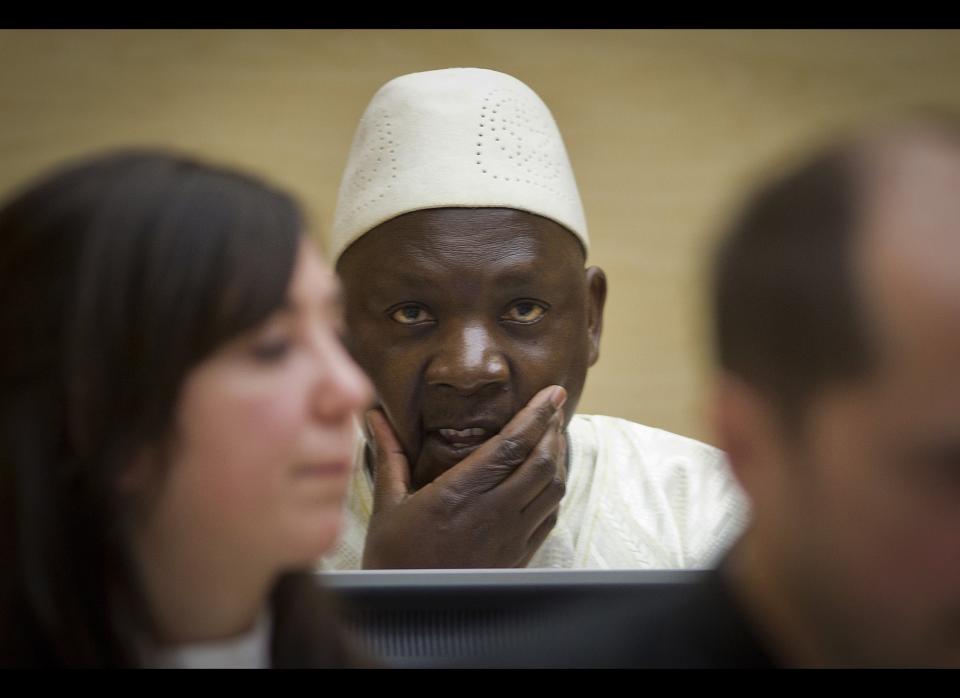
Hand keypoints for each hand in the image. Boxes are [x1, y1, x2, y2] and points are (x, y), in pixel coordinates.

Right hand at [361, 385, 567, 568]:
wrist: (411, 612)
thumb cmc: (395, 557)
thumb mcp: (388, 504)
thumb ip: (390, 455)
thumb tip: (375, 415)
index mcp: (460, 494)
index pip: (512, 445)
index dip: (538, 415)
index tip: (553, 392)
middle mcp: (492, 513)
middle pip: (542, 463)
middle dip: (554, 429)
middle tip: (554, 407)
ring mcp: (510, 537)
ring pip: (553, 489)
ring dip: (559, 458)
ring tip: (554, 436)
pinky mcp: (518, 556)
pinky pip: (550, 517)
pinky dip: (555, 490)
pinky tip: (547, 478)